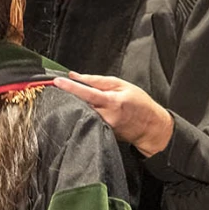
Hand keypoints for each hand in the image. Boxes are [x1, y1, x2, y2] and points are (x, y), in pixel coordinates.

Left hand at [52, 71, 173, 156]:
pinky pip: (87, 121)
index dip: (71, 87)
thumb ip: (98, 81)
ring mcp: (102, 127)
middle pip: (80, 104)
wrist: (151, 127)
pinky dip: (83, 113)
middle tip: (63, 88)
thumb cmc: (140, 104)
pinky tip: (85, 109)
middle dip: (70, 95)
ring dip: (75, 104)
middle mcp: (106, 116)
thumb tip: (77, 76)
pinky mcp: (100, 133)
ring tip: (76, 98)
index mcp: (112, 102)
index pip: (87, 93)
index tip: (57, 81)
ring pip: (81, 113)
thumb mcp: (122, 85)